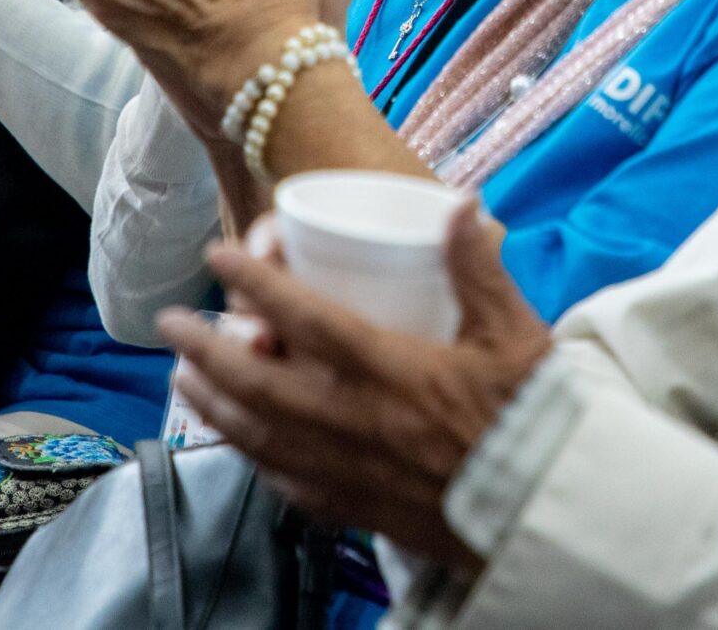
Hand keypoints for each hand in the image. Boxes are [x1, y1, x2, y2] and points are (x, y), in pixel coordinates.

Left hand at [156, 206, 551, 569]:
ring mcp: (349, 472)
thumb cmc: (536, 421)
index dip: (256, 282)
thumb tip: (459, 203)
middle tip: (170, 323)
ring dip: (212, 403)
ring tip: (182, 376)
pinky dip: (251, 457)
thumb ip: (480, 270)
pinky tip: (238, 443)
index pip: (306, 318)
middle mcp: (356, 422)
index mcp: (393, 371)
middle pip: (257, 382)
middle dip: (205, 349)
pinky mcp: (355, 510)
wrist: (547, 514)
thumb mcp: (517, 335)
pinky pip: (284, 483)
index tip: (221, 255)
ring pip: (258, 436)